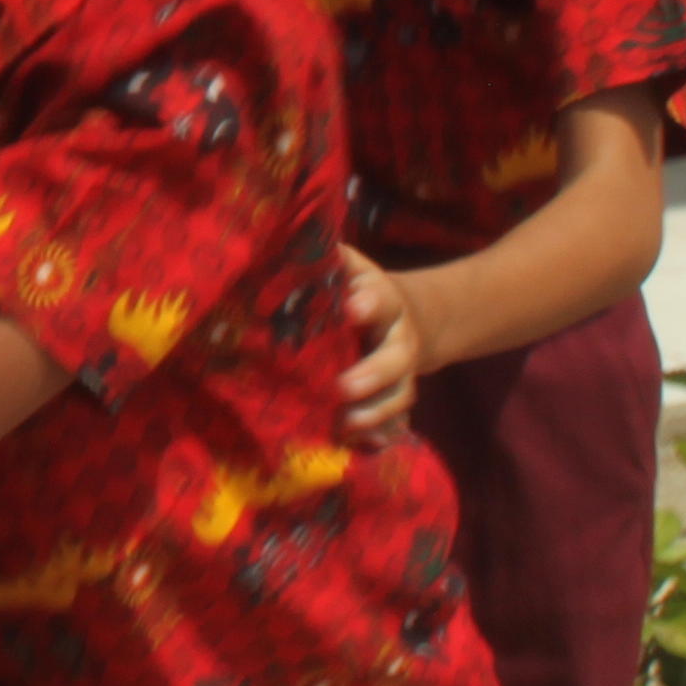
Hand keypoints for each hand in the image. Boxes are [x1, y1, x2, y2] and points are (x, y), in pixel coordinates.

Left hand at [335, 250, 422, 448]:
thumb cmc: (355, 289)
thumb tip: (283, 238)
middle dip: (372, 374)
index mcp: (385, 301)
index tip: (350, 308)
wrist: (403, 317)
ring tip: (346, 424)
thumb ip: (324, 257)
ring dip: (374, 413)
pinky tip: (365, 447)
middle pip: (396, 359)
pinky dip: (382, 436)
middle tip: (341, 387)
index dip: (368, 304)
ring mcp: (400, 376)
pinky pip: (396, 424)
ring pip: (399, 397)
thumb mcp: (346, 267)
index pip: (380, 299)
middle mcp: (398, 341)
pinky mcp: (392, 401)